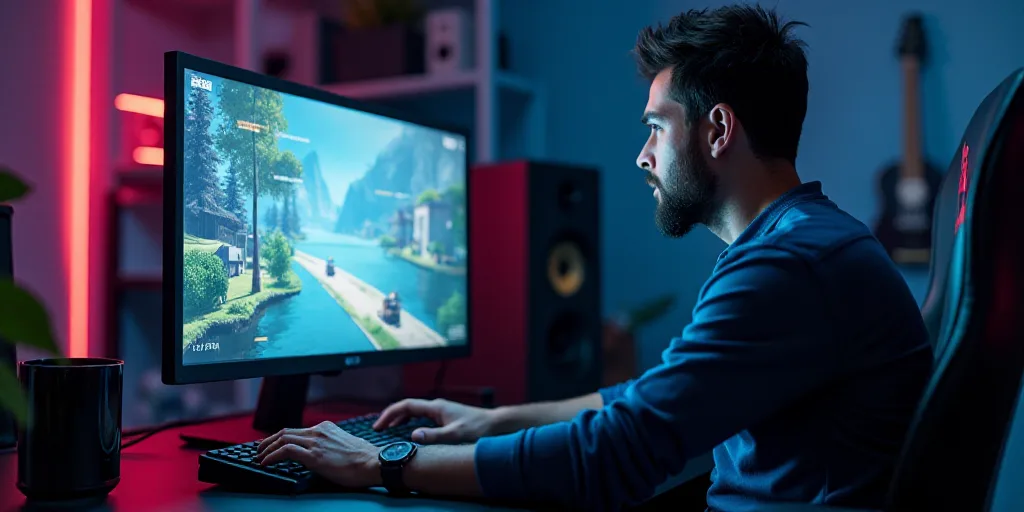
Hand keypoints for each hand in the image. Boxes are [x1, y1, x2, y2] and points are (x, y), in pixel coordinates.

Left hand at [256, 421, 380, 487]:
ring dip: (267, 448)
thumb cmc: (364, 458)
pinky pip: (286, 451)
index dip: (281, 438)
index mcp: (326, 428)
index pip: (297, 430)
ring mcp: (316, 442)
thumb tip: (322, 454)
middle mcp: (319, 432)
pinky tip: (266, 462)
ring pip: (283, 439)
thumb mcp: (345, 444)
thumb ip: (330, 444)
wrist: (373, 462)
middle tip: (260, 449)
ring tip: (260, 457)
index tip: (274, 444)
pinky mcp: (314, 455)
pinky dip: (272, 455)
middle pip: (286, 432)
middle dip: (269, 441)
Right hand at [373, 398, 494, 443]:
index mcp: (436, 407)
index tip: (379, 424)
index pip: (406, 405)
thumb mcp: (455, 434)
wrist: (495, 424)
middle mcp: (436, 406)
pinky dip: (409, 421)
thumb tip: (413, 435)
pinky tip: (408, 430)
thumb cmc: (478, 428)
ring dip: (399, 418)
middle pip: (407, 407)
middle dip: (391, 416)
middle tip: (378, 428)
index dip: (390, 413)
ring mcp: (440, 411)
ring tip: (388, 429)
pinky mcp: (444, 417)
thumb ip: (434, 435)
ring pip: (413, 411)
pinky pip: (421, 416)